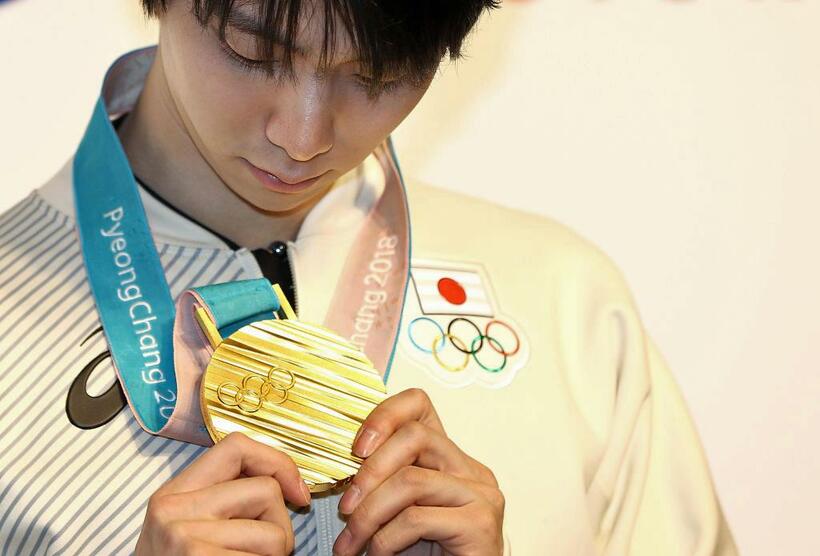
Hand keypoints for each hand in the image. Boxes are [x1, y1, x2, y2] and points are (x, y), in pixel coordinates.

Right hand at [136, 431, 310, 555]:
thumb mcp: (188, 527)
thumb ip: (224, 499)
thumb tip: (287, 484)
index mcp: (173, 493)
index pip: (237, 446)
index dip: (277, 462)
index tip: (296, 491)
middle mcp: (173, 508)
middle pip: (266, 490)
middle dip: (280, 523)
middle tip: (260, 551)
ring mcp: (184, 536)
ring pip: (275, 532)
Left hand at [333, 388, 504, 555]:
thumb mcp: (399, 510)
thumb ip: (386, 481)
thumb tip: (345, 463)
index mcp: (450, 460)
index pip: (419, 405)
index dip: (383, 416)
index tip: (355, 450)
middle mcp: (471, 470)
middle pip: (415, 436)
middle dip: (370, 471)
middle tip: (346, 508)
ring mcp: (481, 495)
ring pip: (411, 479)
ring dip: (370, 514)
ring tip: (352, 543)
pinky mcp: (481, 524)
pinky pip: (416, 518)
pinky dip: (385, 540)